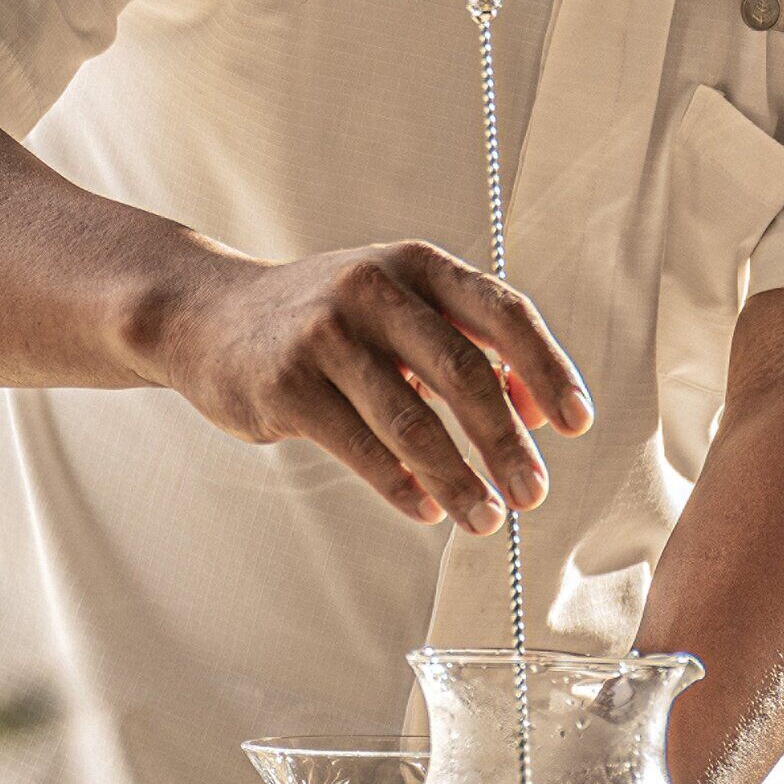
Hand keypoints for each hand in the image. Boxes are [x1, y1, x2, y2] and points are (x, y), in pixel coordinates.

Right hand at [130, 242, 591, 530]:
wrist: (207, 317)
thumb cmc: (324, 320)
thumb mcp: (394, 308)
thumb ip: (464, 344)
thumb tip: (539, 410)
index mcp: (414, 264)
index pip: (502, 312)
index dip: (547, 369)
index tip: (576, 425)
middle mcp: (372, 288)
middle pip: (462, 372)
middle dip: (505, 441)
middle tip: (534, 494)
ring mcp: (325, 335)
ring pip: (412, 422)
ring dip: (458, 479)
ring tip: (486, 520)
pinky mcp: (286, 384)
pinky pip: (360, 448)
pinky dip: (401, 487)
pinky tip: (426, 510)